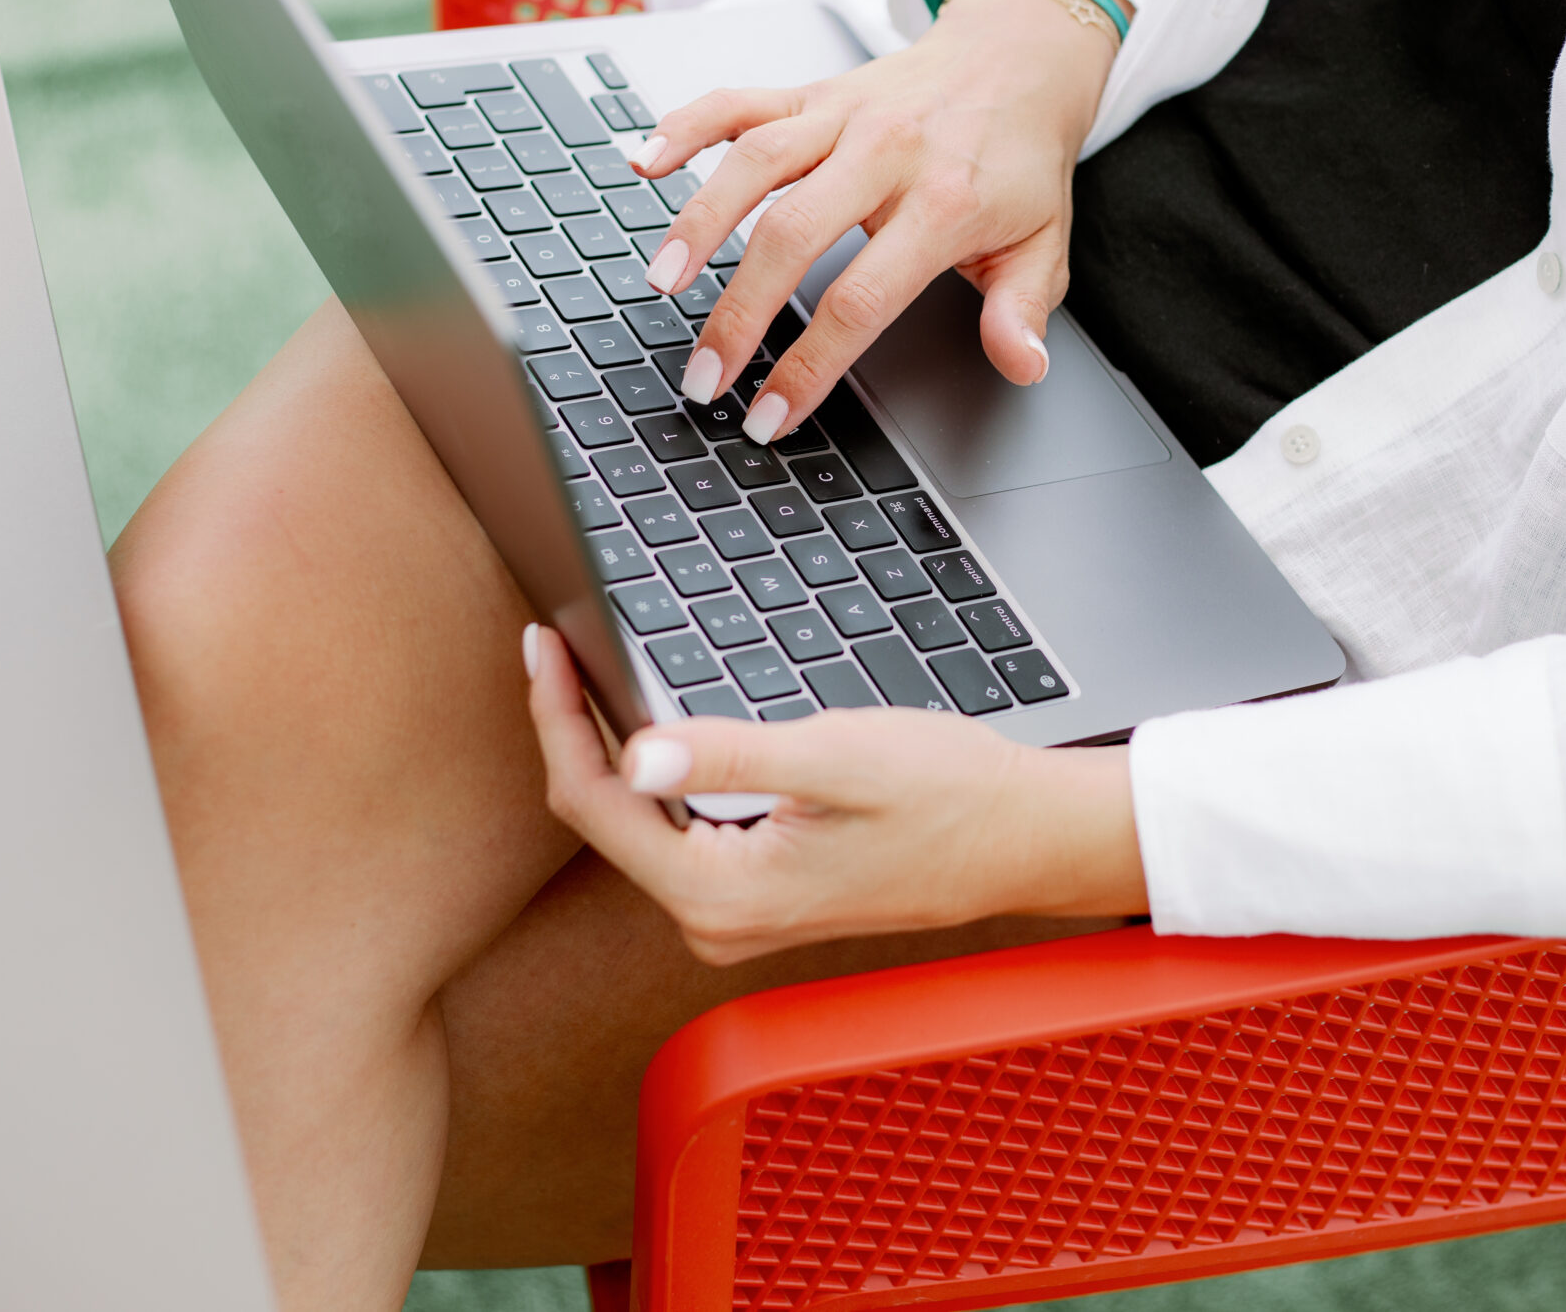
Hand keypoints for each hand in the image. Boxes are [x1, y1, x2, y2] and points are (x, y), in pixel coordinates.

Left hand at [524, 624, 1145, 963]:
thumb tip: (636, 750)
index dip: (557, 717)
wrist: (1023, 840)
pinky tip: (645, 724)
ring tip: (581, 672)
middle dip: (571, 729)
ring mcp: (735, 916)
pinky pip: (672, 834)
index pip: (595, 801)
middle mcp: (716, 921)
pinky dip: (651, 775)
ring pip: (635, 825)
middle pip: (603, 818)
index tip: (542, 645)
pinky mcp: (755, 898)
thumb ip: (731, 756)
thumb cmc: (949, 795)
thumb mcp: (836, 757)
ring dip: (607, 749)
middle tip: (551, 644)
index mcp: (724, 894)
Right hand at [631, 0, 1120, 445]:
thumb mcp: (1042, 244)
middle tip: (704, 376)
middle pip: (791, 236)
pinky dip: (685, 126)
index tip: (769, 415)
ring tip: (660, 282)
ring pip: (753, 163)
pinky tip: (642, 159)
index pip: (861, 299)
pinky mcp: (811, 92)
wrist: (1020, 58)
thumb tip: (1021, 363)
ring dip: (697, 223)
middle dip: (737, 316)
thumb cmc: (1019, 160)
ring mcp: (841, 116)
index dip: (810, 365)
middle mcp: (884, 152)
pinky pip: (738, 102)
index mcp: (942, 203)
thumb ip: (1022, 309)